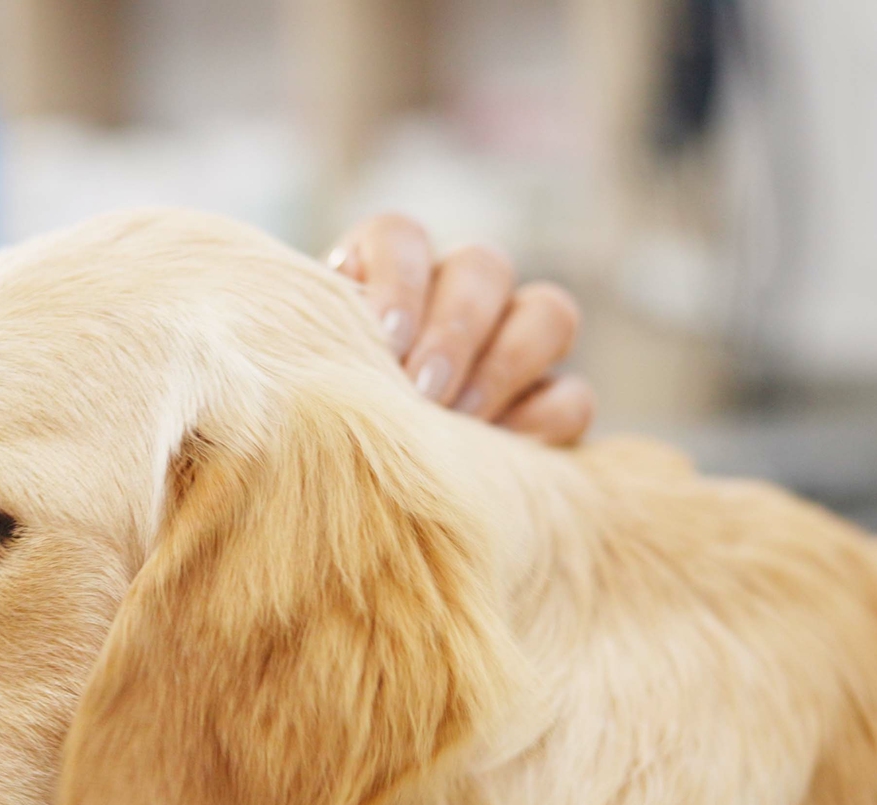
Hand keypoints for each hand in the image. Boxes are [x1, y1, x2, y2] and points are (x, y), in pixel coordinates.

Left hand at [329, 214, 593, 444]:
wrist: (332, 497)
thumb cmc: (309, 430)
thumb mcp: (304, 384)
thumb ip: (316, 358)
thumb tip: (324, 377)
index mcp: (383, 277)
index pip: (400, 235)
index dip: (398, 277)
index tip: (381, 336)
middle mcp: (454, 297)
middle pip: (484, 266)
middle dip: (455, 328)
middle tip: (422, 389)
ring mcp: (511, 348)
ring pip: (548, 313)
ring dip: (505, 365)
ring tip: (460, 421)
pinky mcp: (549, 408)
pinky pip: (573, 396)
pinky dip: (544, 421)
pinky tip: (500, 456)